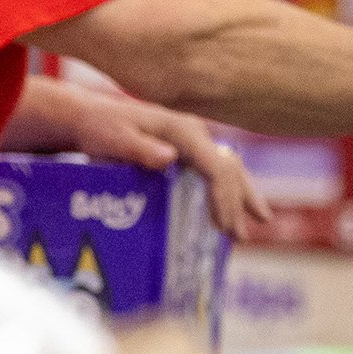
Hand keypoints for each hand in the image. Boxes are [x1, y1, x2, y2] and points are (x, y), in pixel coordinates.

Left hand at [37, 83, 267, 240]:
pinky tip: (236, 207)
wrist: (90, 117)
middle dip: (237, 202)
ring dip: (243, 193)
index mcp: (182, 130)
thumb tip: (170, 158)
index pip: (216, 166)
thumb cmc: (100, 130)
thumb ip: (139, 149)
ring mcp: (193, 139)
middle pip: (229, 167)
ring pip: (229, 166)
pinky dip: (230, 188)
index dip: (223, 197)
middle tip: (238, 236)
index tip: (223, 225)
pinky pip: (216, 168)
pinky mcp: (187, 148)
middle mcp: (194, 132)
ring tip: (262, 219)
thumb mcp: (114, 140)